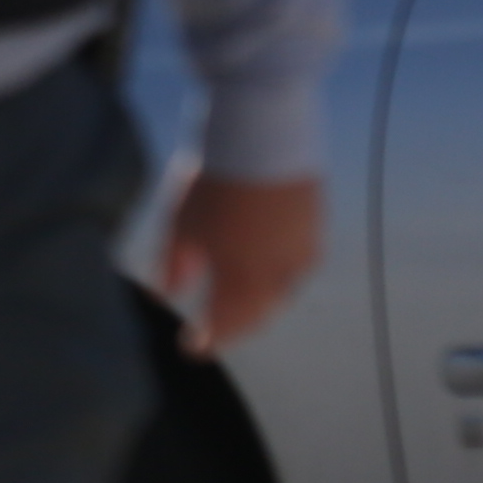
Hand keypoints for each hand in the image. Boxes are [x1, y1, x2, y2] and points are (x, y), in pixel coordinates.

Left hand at [159, 167, 322, 355]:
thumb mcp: (180, 224)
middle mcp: (279, 272)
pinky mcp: (316, 227)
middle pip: (257, 315)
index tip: (192, 348)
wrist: (261, 134)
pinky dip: (278, 276)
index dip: (207, 340)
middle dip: (234, 326)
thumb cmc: (212, 180)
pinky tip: (266, 271)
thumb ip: (174, 265)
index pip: (225, 324)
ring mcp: (302, 250)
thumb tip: (166, 294)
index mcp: (242, 278)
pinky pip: (297, 267)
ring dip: (259, 304)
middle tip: (214, 331)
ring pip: (282, 293)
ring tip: (238, 304)